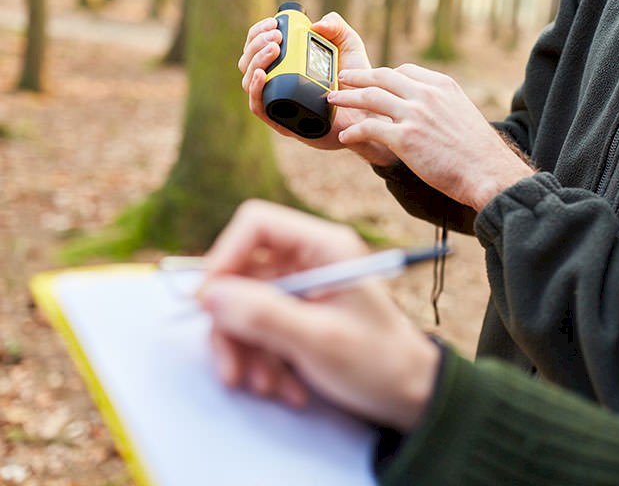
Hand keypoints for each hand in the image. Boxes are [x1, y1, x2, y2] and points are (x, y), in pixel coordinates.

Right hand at [197, 200, 439, 431]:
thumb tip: (208, 294)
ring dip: (247, 352)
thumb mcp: (320, 341)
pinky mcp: (295, 316)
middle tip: (232, 371)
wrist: (410, 396)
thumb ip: (264, 315)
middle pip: (241, 273)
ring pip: (243, 307)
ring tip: (269, 387)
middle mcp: (309, 260)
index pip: (256, 224)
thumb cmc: (379, 362)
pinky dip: (262, 361)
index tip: (207, 301)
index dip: (225, 256)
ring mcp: (301, 289)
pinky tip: (286, 388)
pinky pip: (257, 330)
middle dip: (233, 325)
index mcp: (324, 247)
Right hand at [238, 13, 396, 165]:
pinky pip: (258, 107)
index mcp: (284, 65)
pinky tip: (261, 74)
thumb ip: (336, 26)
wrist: (369, 113)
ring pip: (249, 81)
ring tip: (273, 49)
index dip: (258, 32)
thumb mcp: (349, 46)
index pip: (257, 47)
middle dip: (256, 44)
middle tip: (276, 37)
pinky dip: (255, 89)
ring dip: (255, 61)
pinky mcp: (282, 122)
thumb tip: (315, 23)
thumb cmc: (357, 83)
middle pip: (248, 62)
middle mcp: (276, 83)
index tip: (274, 24)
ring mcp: (278, 103)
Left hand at [330, 65, 535, 210]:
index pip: (405, 71)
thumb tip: (428, 112)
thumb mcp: (462, 114)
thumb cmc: (477, 151)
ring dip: (347, 97)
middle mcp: (426, 94)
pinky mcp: (404, 138)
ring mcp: (414, 115)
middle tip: (343, 78)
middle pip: (382, 77)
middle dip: (358, 77)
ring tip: (333, 100)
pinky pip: (369, 129)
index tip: (373, 80)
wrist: (487, 171)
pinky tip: (346, 136)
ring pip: (370, 98)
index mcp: (441, 86)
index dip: (384, 75)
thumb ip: (441, 106)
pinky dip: (354, 131)